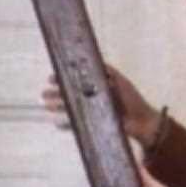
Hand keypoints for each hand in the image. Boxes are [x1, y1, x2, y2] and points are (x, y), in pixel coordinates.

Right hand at [43, 66, 160, 145]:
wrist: (142, 122)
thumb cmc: (132, 100)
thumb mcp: (120, 82)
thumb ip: (108, 73)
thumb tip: (92, 63)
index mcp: (99, 85)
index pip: (77, 79)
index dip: (64, 78)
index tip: (51, 78)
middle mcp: (94, 97)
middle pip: (71, 93)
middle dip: (57, 93)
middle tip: (43, 94)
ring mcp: (93, 110)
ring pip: (72, 107)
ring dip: (59, 106)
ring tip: (46, 105)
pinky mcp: (94, 123)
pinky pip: (78, 123)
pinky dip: (68, 124)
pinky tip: (57, 123)